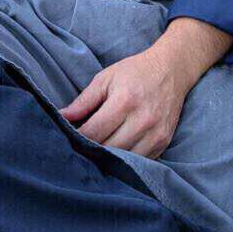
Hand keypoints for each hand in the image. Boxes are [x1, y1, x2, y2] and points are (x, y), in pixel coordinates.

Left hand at [58, 48, 187, 158]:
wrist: (171, 70)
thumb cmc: (134, 72)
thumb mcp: (105, 78)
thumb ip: (83, 101)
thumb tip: (62, 117)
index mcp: (124, 101)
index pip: (94, 132)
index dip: (77, 138)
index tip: (67, 139)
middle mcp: (142, 120)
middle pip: (108, 149)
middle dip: (91, 150)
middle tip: (79, 148)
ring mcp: (155, 134)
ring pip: (124, 160)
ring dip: (108, 159)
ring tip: (96, 152)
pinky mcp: (163, 142)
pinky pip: (140, 161)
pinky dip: (126, 160)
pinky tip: (116, 152)